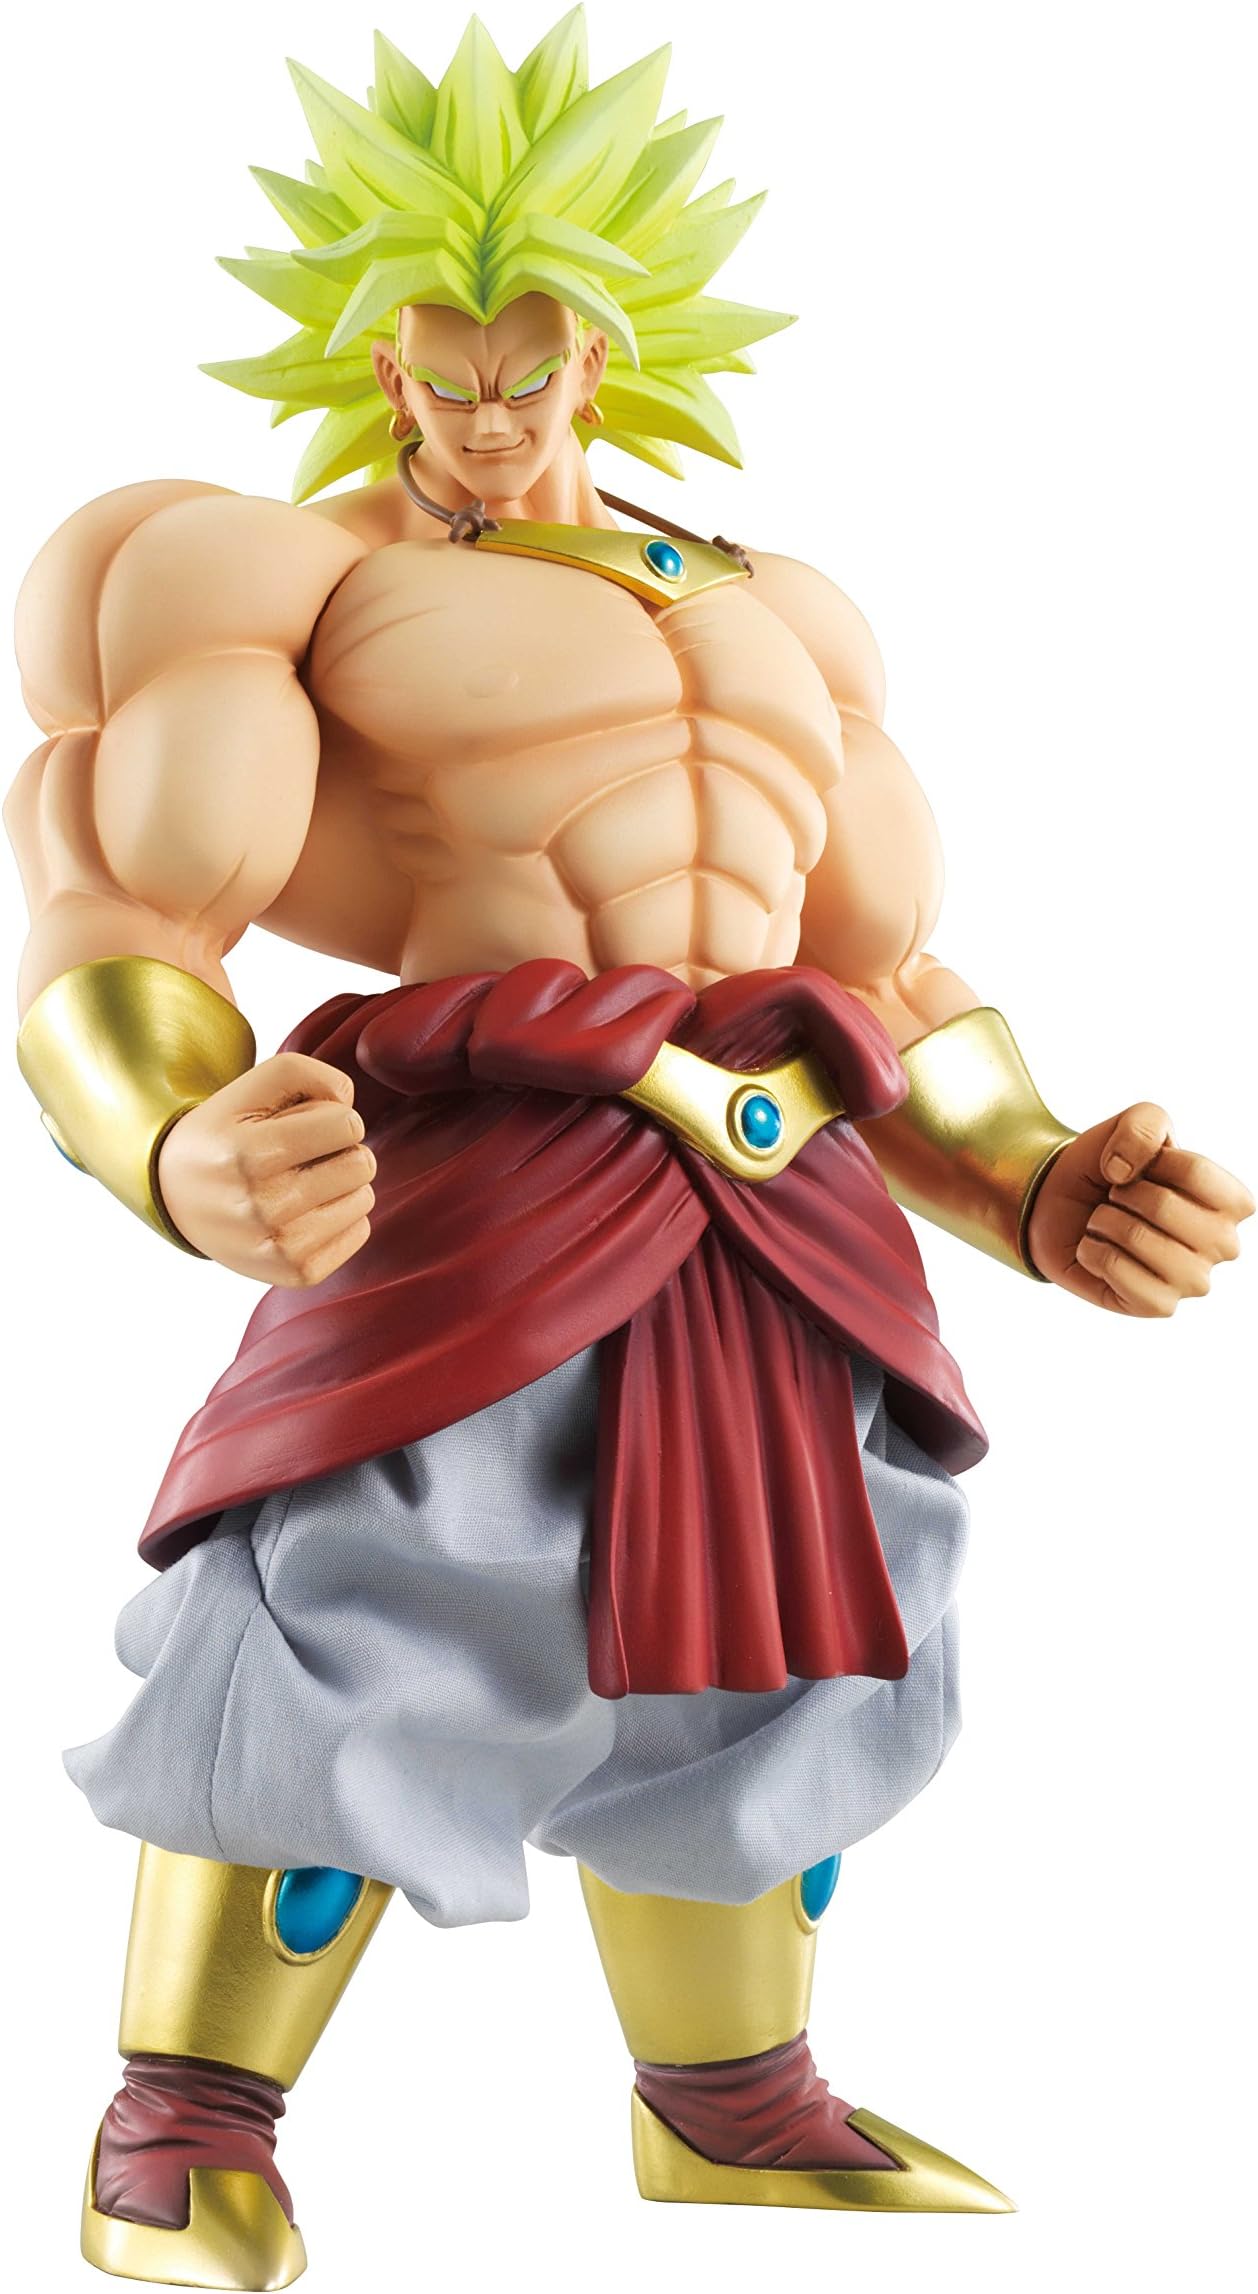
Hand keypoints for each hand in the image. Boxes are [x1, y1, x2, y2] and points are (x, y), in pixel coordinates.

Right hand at [156, 1053, 375, 1284]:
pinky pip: (359, 1232)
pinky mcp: (296, 1274)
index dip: (332, 1116)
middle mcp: (263, 1206)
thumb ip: (307, 1072)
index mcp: (249, 1155)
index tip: (304, 1125)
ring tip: (300, 1182)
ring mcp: (280, 1248)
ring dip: (341, 1184)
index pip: (347, 1124)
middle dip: (340, 1150)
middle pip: (362, 1163)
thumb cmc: (225, 1134)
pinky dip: (341, 1217)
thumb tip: (350, 1102)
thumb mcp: (249, 1086)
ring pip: (364, 1198)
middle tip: (302, 1155)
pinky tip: (305, 1211)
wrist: (176, 1199)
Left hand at [1026, 1101, 1251, 1315]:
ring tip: (1108, 1224)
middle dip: (1124, 1194)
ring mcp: (1194, 1281)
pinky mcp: (1158, 1306)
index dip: (1154, 1161)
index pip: (1196, 1173)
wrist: (1063, 1205)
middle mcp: (1224, 1245)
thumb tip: (1124, 1172)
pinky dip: (1093, 1252)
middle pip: (1164, 1206)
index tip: (1142, 1168)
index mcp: (1233, 1203)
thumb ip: (1144, 1124)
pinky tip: (1099, 1251)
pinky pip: (1115, 1270)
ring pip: (1137, 1238)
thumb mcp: (1132, 1124)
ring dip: (1105, 1222)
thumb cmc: (1112, 1169)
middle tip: (1119, 1200)